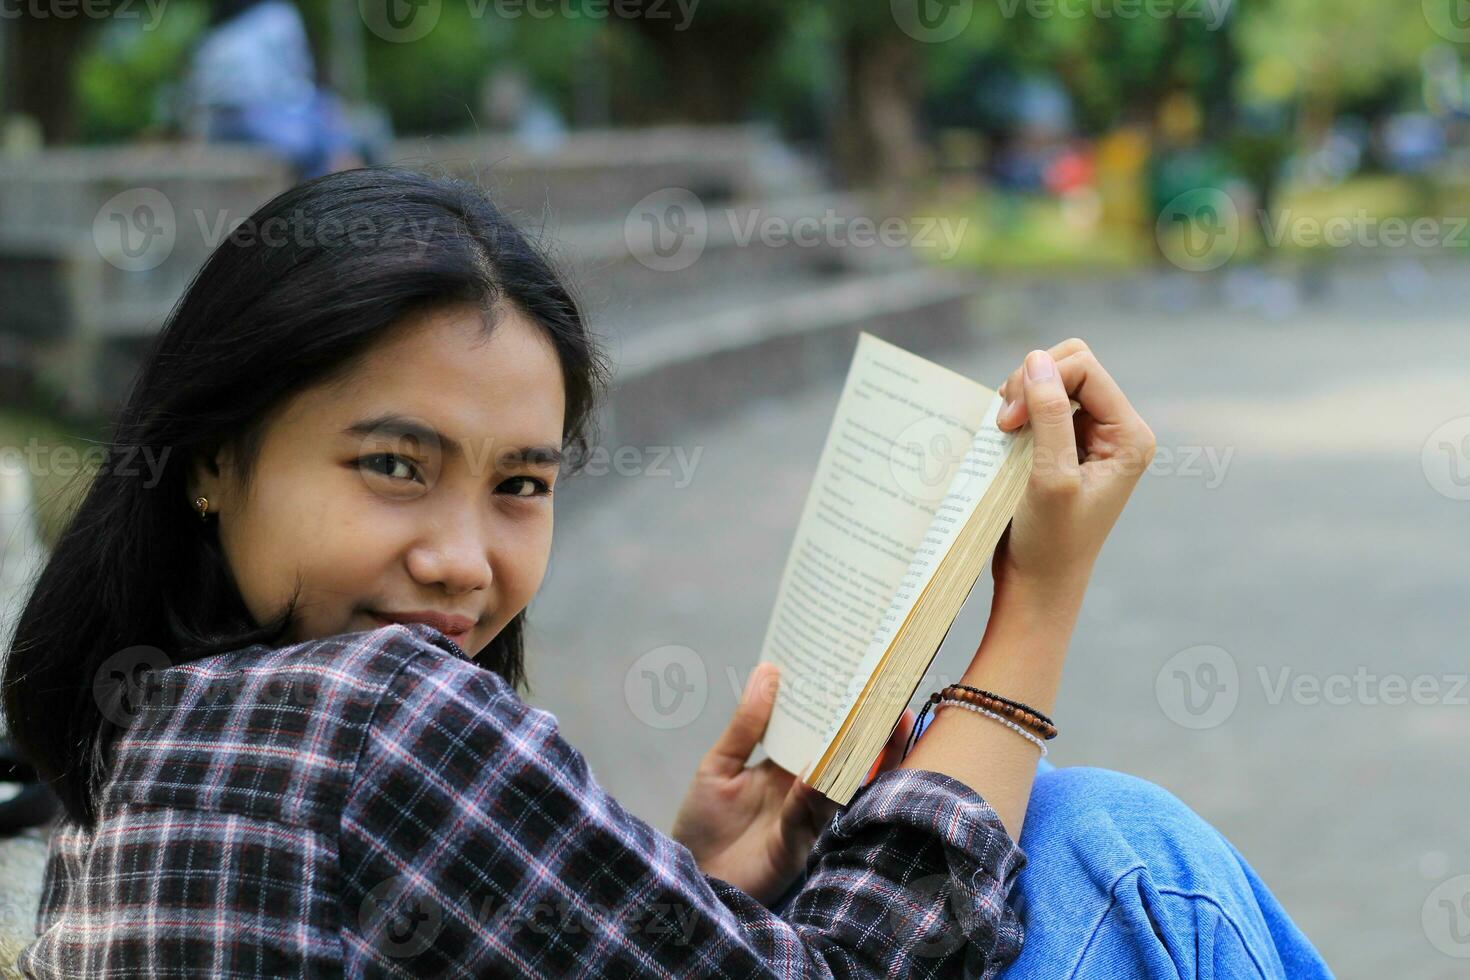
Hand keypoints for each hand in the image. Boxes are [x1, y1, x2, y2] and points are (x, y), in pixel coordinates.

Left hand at [671, 662, 913, 905]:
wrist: (691, 877)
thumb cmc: (703, 823)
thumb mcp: (718, 765)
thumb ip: (746, 725)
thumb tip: (768, 670)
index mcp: (787, 766)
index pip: (822, 732)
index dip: (842, 708)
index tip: (862, 676)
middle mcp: (803, 789)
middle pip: (845, 758)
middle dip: (869, 731)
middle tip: (889, 700)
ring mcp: (805, 817)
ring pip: (839, 784)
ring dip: (852, 759)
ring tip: (867, 727)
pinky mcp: (796, 844)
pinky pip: (809, 814)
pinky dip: (812, 793)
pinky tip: (811, 774)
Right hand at [992, 338, 1155, 603]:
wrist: (1039, 584)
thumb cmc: (1050, 542)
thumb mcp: (1051, 477)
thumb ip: (1050, 415)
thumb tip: (1037, 359)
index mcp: (1129, 436)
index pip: (1085, 369)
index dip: (1042, 381)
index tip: (1008, 422)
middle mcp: (1115, 430)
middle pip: (1072, 364)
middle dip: (1032, 383)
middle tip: (1004, 422)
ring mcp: (1090, 436)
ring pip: (1054, 379)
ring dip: (1021, 396)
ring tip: (1003, 431)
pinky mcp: (1065, 444)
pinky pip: (1041, 403)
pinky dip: (1018, 411)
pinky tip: (1005, 437)